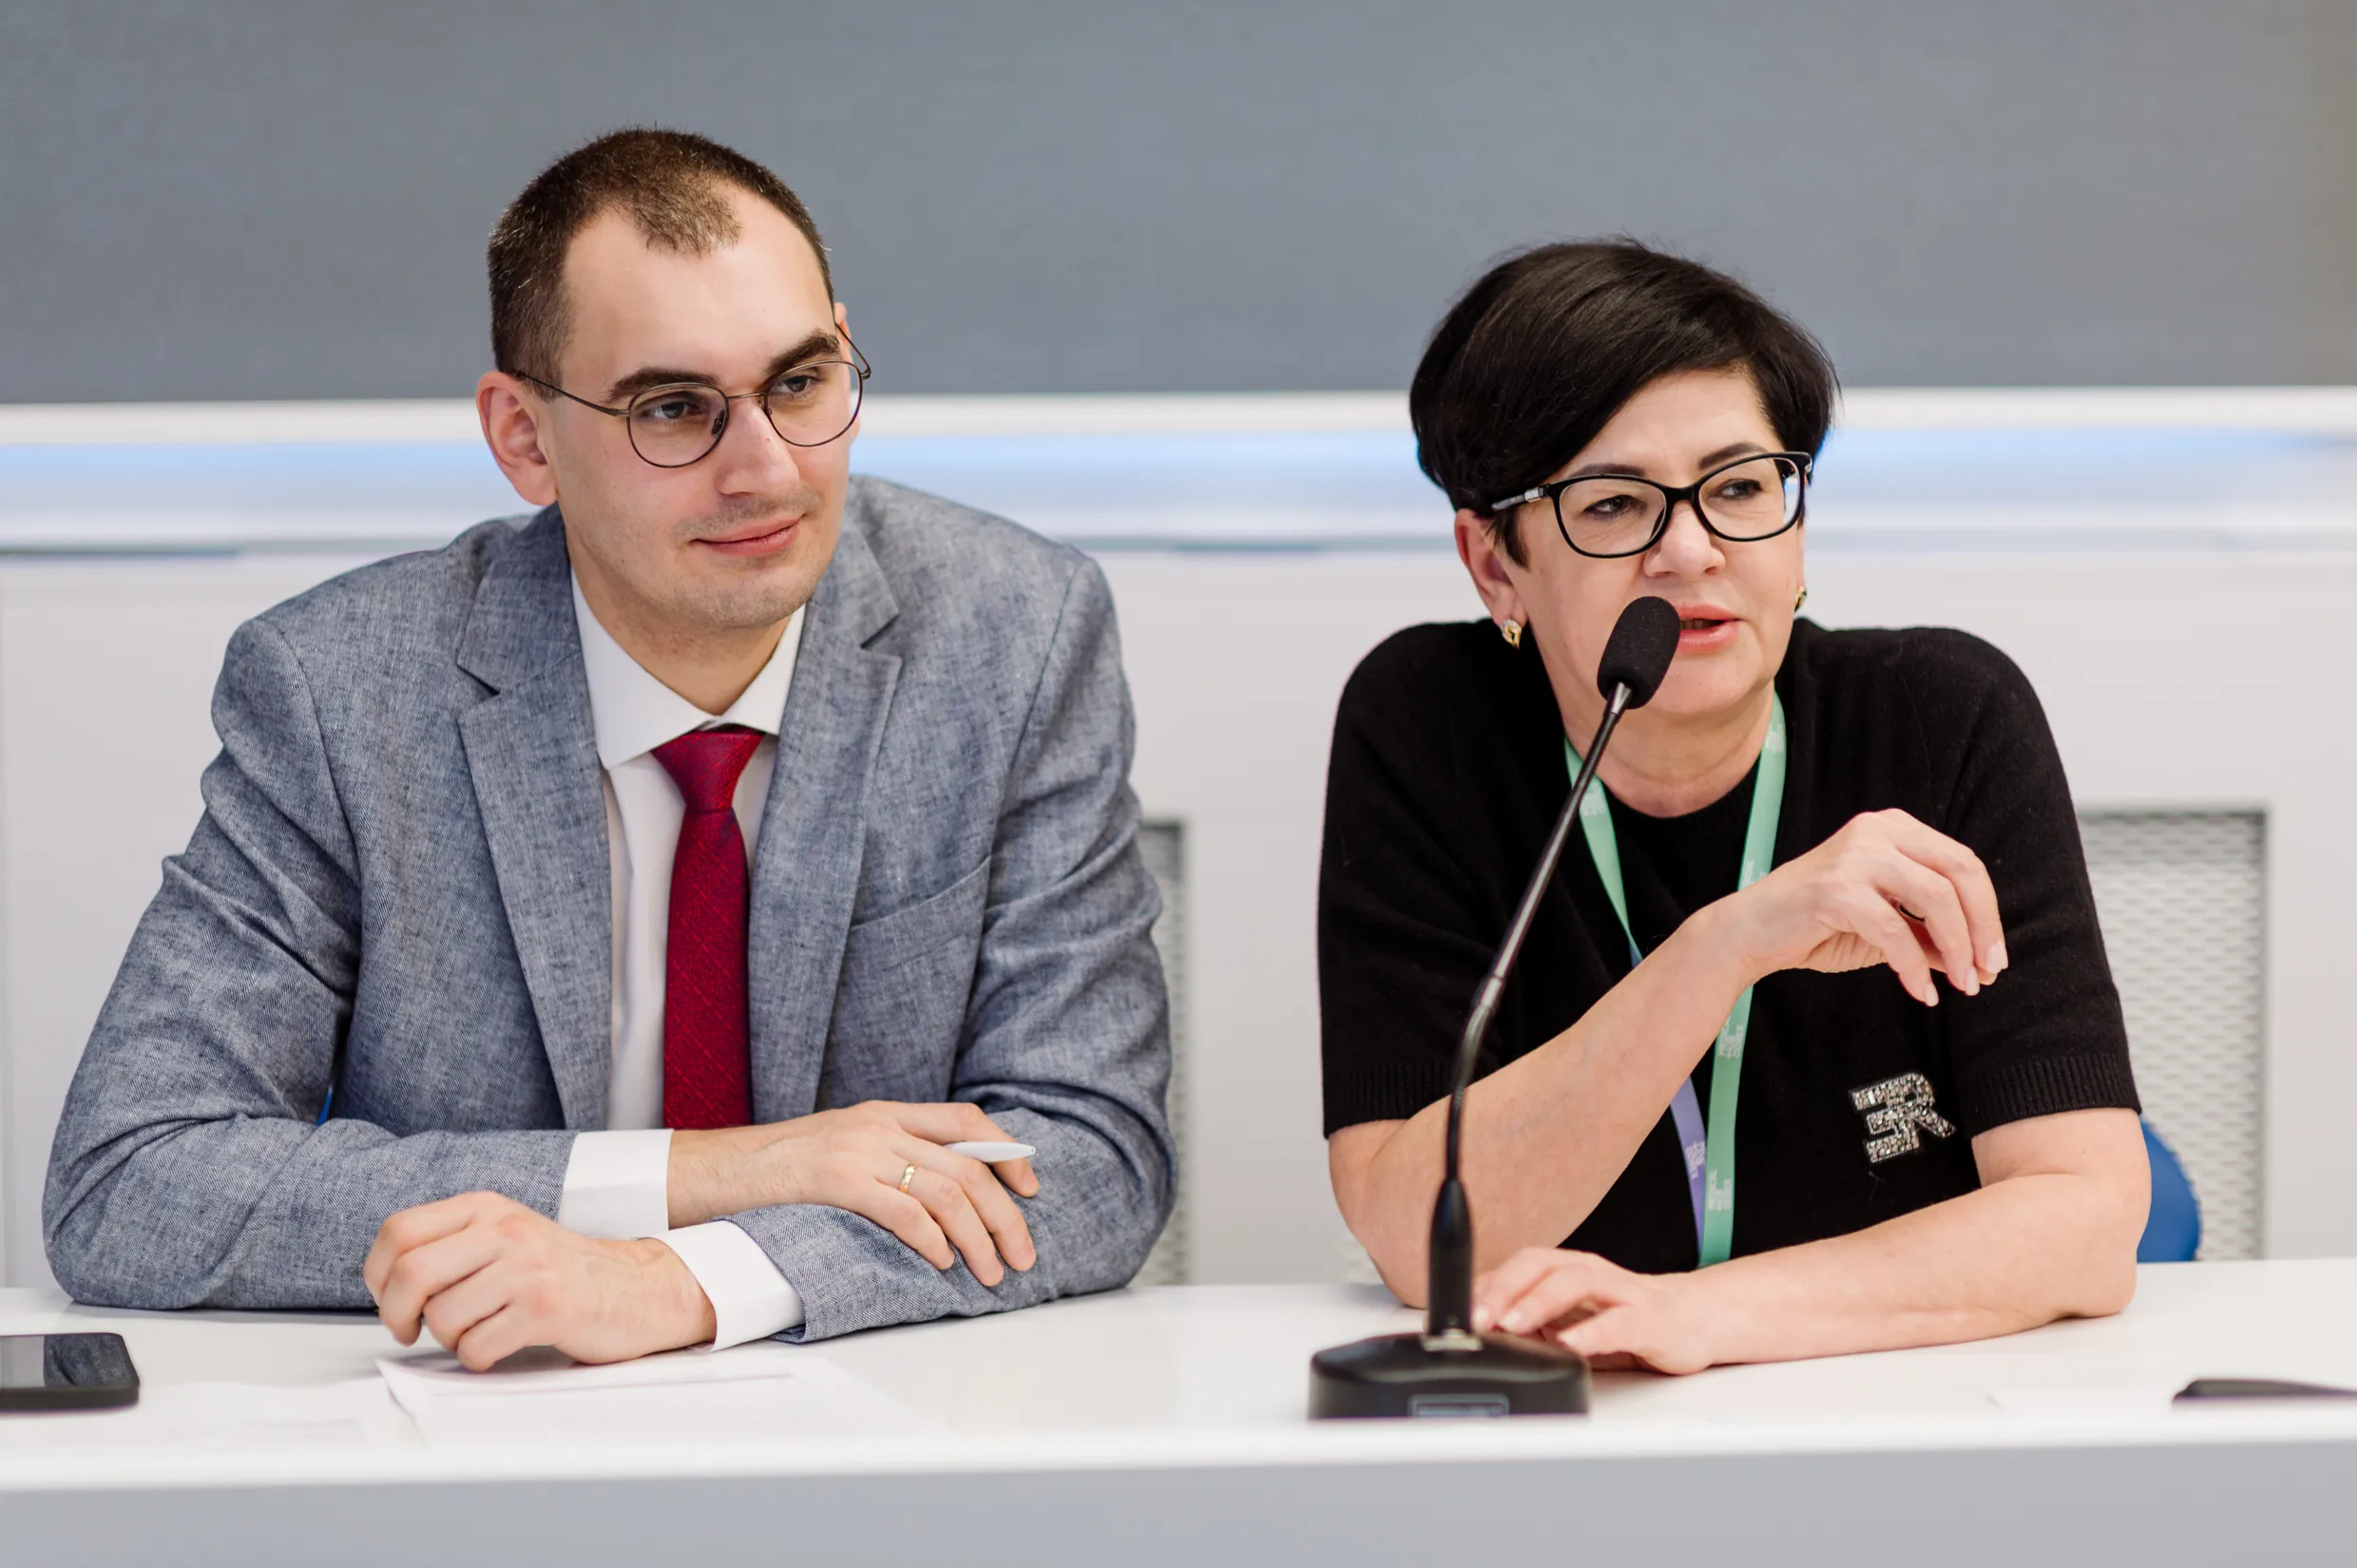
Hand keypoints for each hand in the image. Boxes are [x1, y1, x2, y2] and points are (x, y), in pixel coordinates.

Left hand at [365, 1192, 714, 1369]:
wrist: (637, 1287)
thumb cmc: (562, 1271)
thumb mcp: (504, 1236)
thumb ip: (450, 1244)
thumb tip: (384, 1279)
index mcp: (486, 1207)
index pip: (398, 1231)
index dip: (377, 1275)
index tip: (391, 1298)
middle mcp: (506, 1229)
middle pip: (410, 1273)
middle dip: (397, 1314)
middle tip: (411, 1329)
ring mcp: (528, 1267)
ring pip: (443, 1317)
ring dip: (449, 1340)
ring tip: (478, 1331)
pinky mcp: (546, 1307)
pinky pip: (477, 1347)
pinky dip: (478, 1358)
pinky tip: (501, 1345)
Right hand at [669, 1101, 1040, 1285]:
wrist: (719, 1170)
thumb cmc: (781, 1169)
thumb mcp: (846, 1147)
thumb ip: (892, 1156)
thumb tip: (948, 1193)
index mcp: (887, 1113)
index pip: (967, 1122)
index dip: (1007, 1154)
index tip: (1031, 1190)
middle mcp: (880, 1125)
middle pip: (969, 1167)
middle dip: (1006, 1215)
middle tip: (1023, 1256)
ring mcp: (860, 1151)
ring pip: (946, 1193)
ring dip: (978, 1238)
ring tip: (990, 1272)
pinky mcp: (838, 1181)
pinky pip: (904, 1210)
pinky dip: (933, 1240)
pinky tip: (944, 1263)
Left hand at [1472, 1247, 1714, 1373]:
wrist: (1694, 1321)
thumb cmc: (1625, 1317)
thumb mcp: (1571, 1319)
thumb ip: (1533, 1322)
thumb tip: (1484, 1333)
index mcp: (1567, 1270)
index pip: (1519, 1266)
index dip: (1486, 1284)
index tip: (1456, 1311)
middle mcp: (1591, 1273)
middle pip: (1540, 1265)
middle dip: (1503, 1289)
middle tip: (1476, 1317)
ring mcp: (1622, 1293)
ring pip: (1576, 1283)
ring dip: (1539, 1302)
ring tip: (1512, 1325)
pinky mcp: (1650, 1321)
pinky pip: (1620, 1322)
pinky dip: (1592, 1333)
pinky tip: (1571, 1345)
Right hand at [1717, 808, 2006, 1006]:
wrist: (1749, 934)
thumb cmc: (1815, 927)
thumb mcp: (1885, 928)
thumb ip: (1928, 936)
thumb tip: (1978, 963)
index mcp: (1892, 830)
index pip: (1963, 863)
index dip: (1988, 912)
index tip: (1994, 957)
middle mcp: (1876, 832)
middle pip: (1959, 872)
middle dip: (1982, 927)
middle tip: (1988, 971)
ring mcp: (1855, 857)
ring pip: (1935, 898)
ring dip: (1957, 948)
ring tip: (1961, 985)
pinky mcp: (1835, 889)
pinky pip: (1894, 931)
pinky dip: (1913, 968)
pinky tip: (1920, 993)